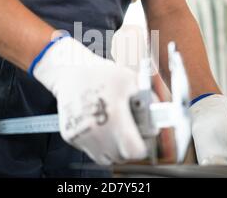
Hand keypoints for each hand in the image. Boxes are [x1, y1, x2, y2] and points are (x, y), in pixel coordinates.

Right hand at [33, 37, 146, 164]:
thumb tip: (157, 119)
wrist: (69, 70)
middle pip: (120, 157)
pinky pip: (89, 148)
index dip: (140, 144)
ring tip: (113, 127)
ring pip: (104, 157)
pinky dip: (96, 141)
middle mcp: (96, 131)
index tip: (141, 136)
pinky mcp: (70, 135)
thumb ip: (148, 101)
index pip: (134, 151)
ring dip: (111, 147)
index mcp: (114, 117)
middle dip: (126, 146)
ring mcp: (81, 135)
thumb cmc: (102, 73)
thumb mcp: (131, 80)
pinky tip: (97, 122)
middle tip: (127, 130)